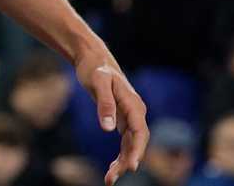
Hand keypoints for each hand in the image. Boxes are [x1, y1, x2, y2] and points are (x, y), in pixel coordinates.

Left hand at [74, 54, 147, 185]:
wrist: (94, 60)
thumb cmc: (95, 69)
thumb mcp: (98, 83)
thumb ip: (104, 104)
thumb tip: (108, 129)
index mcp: (134, 104)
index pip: (139, 132)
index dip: (137, 150)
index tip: (132, 166)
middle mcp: (136, 112)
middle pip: (137, 142)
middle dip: (128, 161)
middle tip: (111, 178)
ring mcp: (130, 117)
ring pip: (131, 145)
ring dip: (123, 162)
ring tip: (109, 179)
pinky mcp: (122, 119)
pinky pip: (126, 142)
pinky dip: (121, 155)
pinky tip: (112, 167)